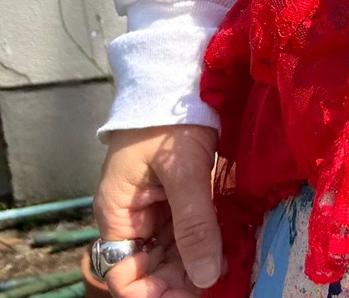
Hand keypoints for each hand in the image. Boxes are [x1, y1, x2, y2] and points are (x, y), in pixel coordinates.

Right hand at [94, 125, 222, 297]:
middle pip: (152, 266)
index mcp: (119, 214)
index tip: (192, 294)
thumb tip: (205, 278)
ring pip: (173, 250)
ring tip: (230, 264)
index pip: (124, 276)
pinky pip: (188, 226)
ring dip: (198, 260)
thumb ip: (194, 225)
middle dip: (182, 278)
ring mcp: (156, 204)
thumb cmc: (170, 119)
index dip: (154, 293)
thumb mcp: (183, 171)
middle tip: (220, 280)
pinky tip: (229, 245)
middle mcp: (134, 216)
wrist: (179, 74)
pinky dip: (206, 238)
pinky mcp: (178, 191)